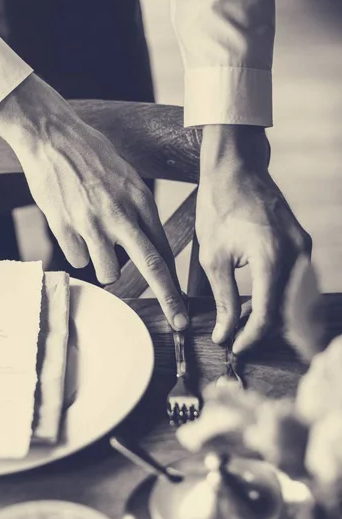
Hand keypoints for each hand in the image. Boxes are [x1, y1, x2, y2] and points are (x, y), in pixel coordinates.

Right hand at [0, 74, 187, 329]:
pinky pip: (77, 260)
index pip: (164, 248)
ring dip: (105, 267)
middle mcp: (120, 214)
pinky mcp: (65, 227)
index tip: (182, 301)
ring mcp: (91, 223)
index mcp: (140, 199)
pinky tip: (72, 229)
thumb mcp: (126, 176)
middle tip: (179, 322)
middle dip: (169, 299)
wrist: (50, 136)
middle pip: (151, 266)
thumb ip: (138, 210)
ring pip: (108, 271)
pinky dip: (77, 252)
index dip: (174, 279)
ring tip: (95, 243)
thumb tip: (147, 245)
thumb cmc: (90, 153)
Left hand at [197, 125, 311, 352]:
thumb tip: (225, 333)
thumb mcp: (214, 258)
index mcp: (272, 257)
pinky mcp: (302, 244)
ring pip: (295, 301)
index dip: (251, 337)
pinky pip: (296, 284)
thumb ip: (225, 299)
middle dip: (262, 331)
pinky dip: (279, 300)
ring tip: (242, 324)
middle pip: (287, 312)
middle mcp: (296, 254)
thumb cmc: (219, 208)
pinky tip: (256, 305)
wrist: (235, 170)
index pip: (268, 314)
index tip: (233, 348)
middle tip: (236, 339)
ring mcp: (304, 248)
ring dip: (271, 318)